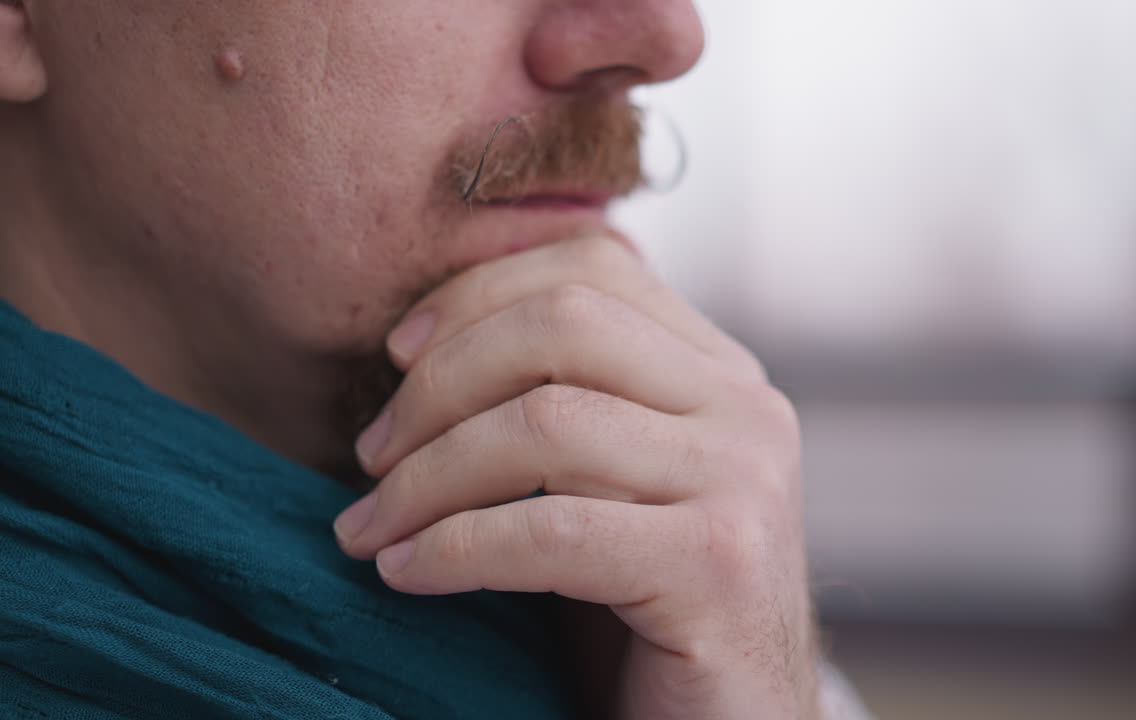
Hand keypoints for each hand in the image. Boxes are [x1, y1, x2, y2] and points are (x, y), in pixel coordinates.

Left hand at [334, 234, 819, 718]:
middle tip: (371, 455)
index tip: (397, 356)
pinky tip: (406, 575)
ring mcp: (743, 480)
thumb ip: (566, 400)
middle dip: (439, 383)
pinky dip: (455, 548)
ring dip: (427, 476)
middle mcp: (746, 407)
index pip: (594, 267)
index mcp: (720, 371)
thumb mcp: (610, 483)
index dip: (478, 293)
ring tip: (370, 527)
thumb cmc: (644, 609)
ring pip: (546, 421)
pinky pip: (552, 530)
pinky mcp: (720, 564)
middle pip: (564, 323)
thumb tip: (421, 339)